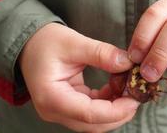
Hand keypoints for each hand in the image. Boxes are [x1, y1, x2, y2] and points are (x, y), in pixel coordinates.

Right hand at [19, 23, 139, 131]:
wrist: (29, 44)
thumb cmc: (45, 42)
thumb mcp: (73, 43)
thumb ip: (101, 54)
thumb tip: (127, 63)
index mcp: (51, 97)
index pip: (89, 114)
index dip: (116, 110)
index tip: (136, 99)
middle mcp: (54, 111)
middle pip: (94, 124)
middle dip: (119, 113)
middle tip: (137, 94)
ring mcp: (60, 111)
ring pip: (94, 122)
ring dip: (115, 109)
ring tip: (129, 89)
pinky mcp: (67, 106)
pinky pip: (91, 112)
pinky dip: (107, 103)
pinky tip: (116, 87)